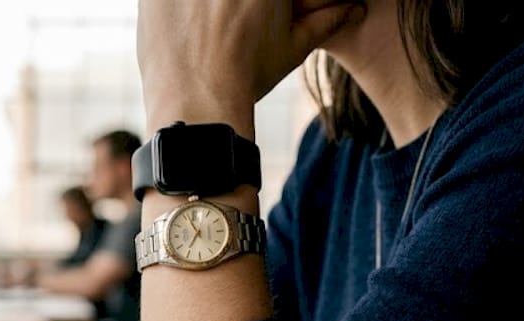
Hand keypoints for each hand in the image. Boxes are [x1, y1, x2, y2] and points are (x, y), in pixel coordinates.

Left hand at [136, 0, 365, 130]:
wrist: (197, 107)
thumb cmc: (247, 78)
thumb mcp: (291, 48)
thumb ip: (326, 22)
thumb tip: (355, 9)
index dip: (262, 7)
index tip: (251, 15)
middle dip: (227, 6)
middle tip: (225, 21)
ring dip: (201, 6)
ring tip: (203, 23)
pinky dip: (169, 6)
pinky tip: (180, 24)